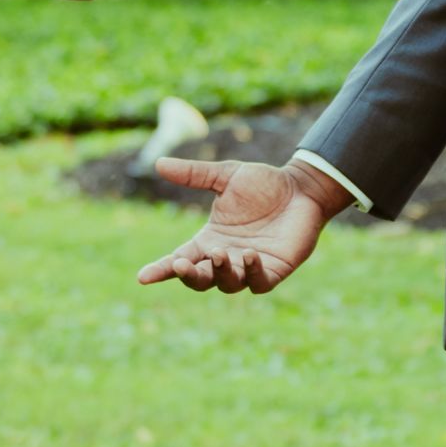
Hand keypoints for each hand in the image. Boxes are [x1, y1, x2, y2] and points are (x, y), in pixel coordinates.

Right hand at [136, 156, 348, 294]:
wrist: (302, 188)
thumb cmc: (264, 183)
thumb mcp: (226, 176)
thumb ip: (194, 174)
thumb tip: (158, 163)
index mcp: (210, 239)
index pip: (180, 259)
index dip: (162, 270)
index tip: (143, 277)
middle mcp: (226, 258)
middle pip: (199, 279)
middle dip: (189, 276)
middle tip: (182, 264)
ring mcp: (249, 267)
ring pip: (227, 284)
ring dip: (219, 272)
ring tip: (219, 253)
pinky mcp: (273, 270)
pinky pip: (259, 282)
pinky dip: (251, 273)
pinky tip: (248, 255)